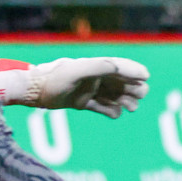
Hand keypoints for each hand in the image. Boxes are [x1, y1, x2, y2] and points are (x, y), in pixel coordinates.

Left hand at [23, 57, 149, 118]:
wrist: (35, 92)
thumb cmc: (56, 79)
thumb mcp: (78, 70)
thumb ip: (99, 67)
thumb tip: (119, 68)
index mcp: (95, 66)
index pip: (120, 66)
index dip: (134, 70)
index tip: (146, 76)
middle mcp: (94, 77)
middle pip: (121, 82)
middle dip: (133, 88)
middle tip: (139, 96)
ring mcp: (89, 90)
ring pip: (114, 95)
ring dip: (125, 100)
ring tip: (131, 108)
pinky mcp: (82, 103)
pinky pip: (102, 107)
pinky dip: (111, 111)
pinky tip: (115, 114)